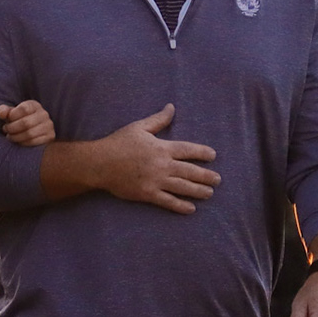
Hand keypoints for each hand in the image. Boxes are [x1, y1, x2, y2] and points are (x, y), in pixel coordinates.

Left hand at [0, 101, 55, 146]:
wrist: (32, 130)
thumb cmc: (18, 120)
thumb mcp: (10, 113)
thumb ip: (3, 111)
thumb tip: (2, 114)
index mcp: (34, 105)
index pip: (24, 109)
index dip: (12, 116)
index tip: (7, 120)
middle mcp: (44, 114)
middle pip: (26, 123)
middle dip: (12, 128)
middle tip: (6, 130)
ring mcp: (48, 125)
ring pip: (30, 134)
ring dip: (16, 137)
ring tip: (10, 136)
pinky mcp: (50, 136)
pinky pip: (34, 142)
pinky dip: (23, 143)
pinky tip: (18, 142)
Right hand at [94, 104, 219, 213]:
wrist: (100, 163)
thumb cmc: (118, 143)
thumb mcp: (139, 127)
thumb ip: (159, 120)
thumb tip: (172, 107)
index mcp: (162, 147)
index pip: (188, 150)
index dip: (202, 152)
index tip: (213, 156)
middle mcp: (163, 165)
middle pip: (190, 171)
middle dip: (206, 176)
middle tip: (218, 180)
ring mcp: (156, 180)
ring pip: (183, 187)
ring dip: (198, 191)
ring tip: (209, 193)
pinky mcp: (147, 194)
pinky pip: (168, 201)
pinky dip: (180, 206)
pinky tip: (191, 209)